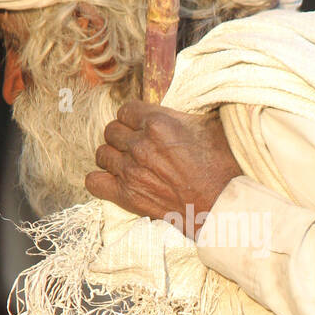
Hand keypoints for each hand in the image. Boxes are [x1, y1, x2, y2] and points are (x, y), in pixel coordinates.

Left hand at [85, 102, 242, 238]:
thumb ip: (182, 113)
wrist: (220, 205)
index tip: (142, 127)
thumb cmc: (221, 166)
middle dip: (122, 136)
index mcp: (157, 123)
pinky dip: (100, 180)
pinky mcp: (126, 195)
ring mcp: (130, 171)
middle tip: (137, 146)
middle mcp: (139, 144)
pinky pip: (94, 182)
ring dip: (113, 156)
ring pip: (102, 153)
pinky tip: (114, 180)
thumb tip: (174, 108)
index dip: (134, 118)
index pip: (126, 110)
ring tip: (128, 163)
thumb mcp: (208, 126)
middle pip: (111, 130)